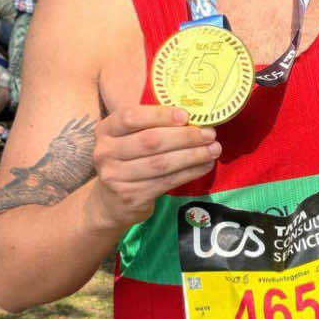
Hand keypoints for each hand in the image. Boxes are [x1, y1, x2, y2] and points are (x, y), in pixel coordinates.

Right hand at [90, 104, 220, 228]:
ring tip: (213, 150)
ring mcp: (116, 176)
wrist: (109, 203)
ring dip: (192, 155)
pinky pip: (166, 181)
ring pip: (162, 163)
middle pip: (150, 141)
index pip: (131, 117)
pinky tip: (204, 166)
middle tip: (209, 134)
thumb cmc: (127, 161)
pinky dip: (189, 172)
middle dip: (185, 137)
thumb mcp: (128, 139)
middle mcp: (106, 152)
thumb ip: (150, 125)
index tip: (186, 115)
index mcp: (106, 130)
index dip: (160, 115)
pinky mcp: (131, 196)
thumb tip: (192, 116)